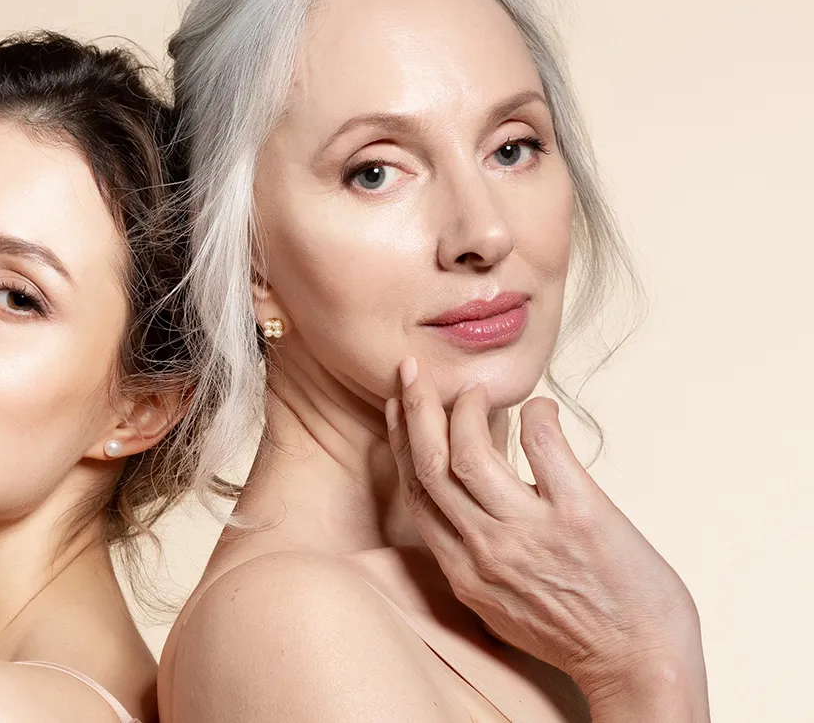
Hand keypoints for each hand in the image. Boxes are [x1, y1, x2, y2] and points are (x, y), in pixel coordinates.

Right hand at [385, 357, 707, 720]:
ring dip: (467, 410)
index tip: (397, 407)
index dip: (400, 442)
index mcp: (463, 571)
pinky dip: (536, 417)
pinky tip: (539, 407)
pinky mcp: (579, 517)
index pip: (416, 493)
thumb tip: (472, 512)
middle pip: (431, 465)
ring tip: (478, 390)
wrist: (640, 664)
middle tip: (413, 372)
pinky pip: (544, 448)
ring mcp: (530, 533)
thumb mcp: (501, 606)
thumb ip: (476, 560)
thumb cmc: (579, 636)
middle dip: (415, 409)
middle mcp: (486, 551)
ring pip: (471, 453)